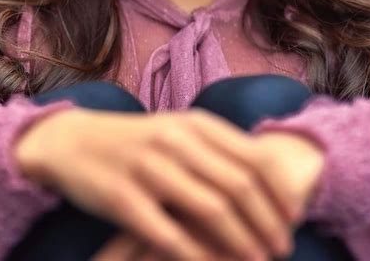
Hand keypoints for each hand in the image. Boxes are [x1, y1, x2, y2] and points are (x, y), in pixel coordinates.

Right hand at [13, 107, 305, 259]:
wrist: (74, 141)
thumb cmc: (138, 140)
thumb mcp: (178, 130)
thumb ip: (217, 147)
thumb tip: (268, 175)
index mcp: (193, 123)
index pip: (253, 157)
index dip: (279, 190)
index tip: (295, 217)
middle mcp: (174, 140)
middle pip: (238, 185)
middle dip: (268, 221)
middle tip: (284, 247)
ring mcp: (147, 168)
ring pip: (210, 209)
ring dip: (242, 241)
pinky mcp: (122, 198)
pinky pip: (169, 234)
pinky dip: (198, 254)